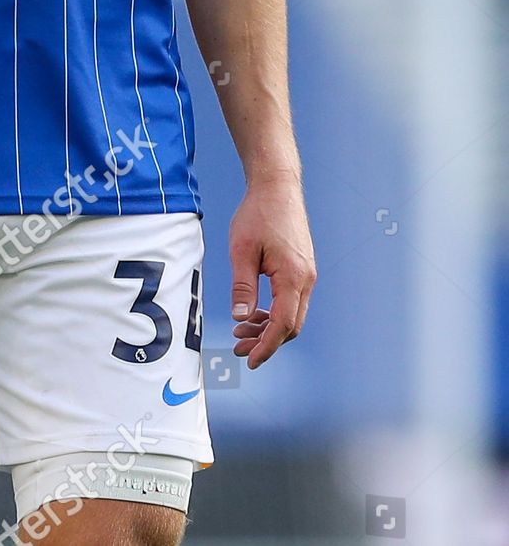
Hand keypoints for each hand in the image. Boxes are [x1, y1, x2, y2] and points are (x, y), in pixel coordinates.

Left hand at [229, 174, 315, 368]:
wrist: (277, 186)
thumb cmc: (259, 213)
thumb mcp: (242, 250)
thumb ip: (243, 287)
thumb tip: (241, 318)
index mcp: (293, 277)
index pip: (283, 325)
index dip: (267, 346)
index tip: (250, 360)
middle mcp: (306, 279)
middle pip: (290, 325)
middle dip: (266, 341)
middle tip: (239, 347)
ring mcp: (307, 273)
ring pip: (292, 314)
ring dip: (269, 327)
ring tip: (242, 329)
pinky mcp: (302, 267)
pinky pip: (291, 300)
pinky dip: (275, 311)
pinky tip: (255, 312)